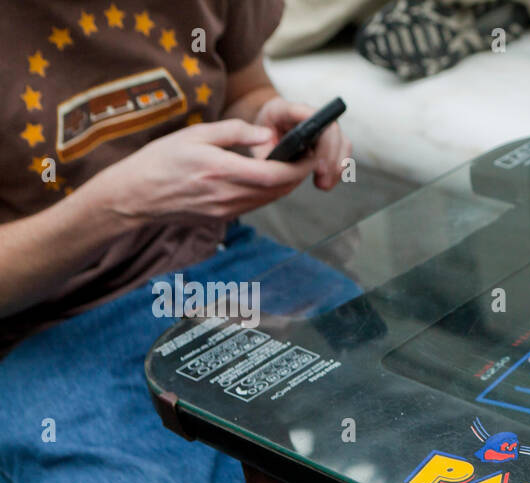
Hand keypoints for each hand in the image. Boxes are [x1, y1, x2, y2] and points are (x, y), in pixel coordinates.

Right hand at [81, 119, 312, 224]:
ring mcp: (226, 211)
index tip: (310, 154)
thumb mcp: (195, 135)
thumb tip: (267, 135)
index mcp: (221, 172)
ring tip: (292, 166)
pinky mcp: (222, 218)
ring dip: (285, 185)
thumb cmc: (160, 160)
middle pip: (278, 191)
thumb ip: (234, 133)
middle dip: (297, 175)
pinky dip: (268, 193)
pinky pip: (255, 205)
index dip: (298, 167)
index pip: (275, 175)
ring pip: (269, 200)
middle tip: (307, 158)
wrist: (134, 196)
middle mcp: (227, 196)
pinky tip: (268, 179)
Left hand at [251, 97, 350, 189]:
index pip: (306, 113)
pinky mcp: (329, 139)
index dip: (318, 134)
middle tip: (321, 178)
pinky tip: (325, 182)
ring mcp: (321, 126)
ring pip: (341, 141)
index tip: (317, 163)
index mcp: (282, 109)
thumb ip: (261, 150)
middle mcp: (307, 114)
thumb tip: (277, 164)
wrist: (263, 129)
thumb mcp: (250, 142)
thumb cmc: (257, 135)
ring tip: (322, 185)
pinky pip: (341, 152)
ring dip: (337, 165)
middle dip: (330, 156)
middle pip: (331, 129)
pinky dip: (337, 170)